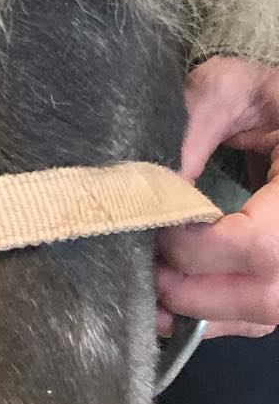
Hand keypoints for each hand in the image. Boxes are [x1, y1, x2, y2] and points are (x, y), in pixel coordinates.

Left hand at [154, 57, 278, 338]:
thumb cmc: (265, 92)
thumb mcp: (228, 90)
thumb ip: (190, 133)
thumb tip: (145, 189)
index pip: (261, 245)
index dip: (200, 249)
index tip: (152, 228)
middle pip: (266, 296)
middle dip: (193, 290)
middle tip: (138, 266)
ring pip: (265, 314)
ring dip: (200, 310)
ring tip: (146, 289)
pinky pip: (262, 314)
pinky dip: (216, 313)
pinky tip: (172, 298)